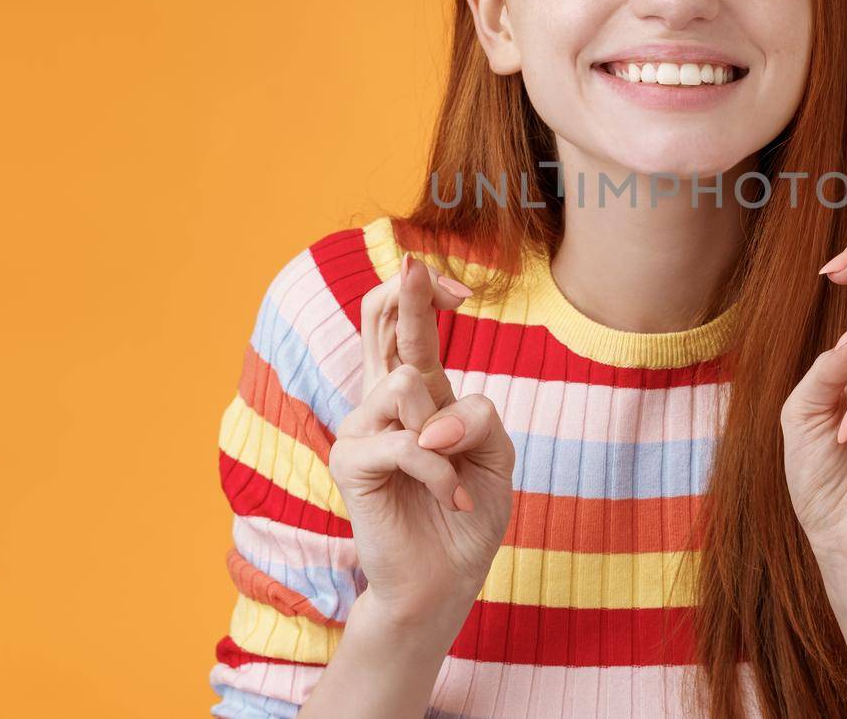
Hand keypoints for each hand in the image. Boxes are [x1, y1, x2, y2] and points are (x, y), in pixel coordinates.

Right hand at [327, 252, 516, 625]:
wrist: (447, 578)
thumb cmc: (470, 511)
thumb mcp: (496, 453)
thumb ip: (479, 418)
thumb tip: (432, 418)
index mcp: (419, 393)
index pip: (402, 326)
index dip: (421, 294)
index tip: (458, 288)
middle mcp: (383, 402)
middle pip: (376, 321)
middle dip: (404, 293)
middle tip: (420, 269)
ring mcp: (360, 429)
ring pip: (405, 383)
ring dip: (448, 434)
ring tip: (457, 478)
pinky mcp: (350, 463)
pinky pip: (406, 441)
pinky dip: (441, 472)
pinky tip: (454, 498)